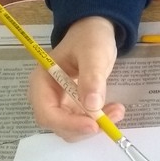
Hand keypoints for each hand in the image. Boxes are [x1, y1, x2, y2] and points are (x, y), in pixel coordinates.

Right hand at [28, 17, 124, 141]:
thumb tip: (92, 105)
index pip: (47, 113)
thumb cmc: (90, 38)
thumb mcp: (94, 53)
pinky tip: (114, 110)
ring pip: (72, 128)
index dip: (68, 124)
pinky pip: (83, 122)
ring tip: (118, 111)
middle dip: (84, 127)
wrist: (95, 32)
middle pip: (58, 125)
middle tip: (112, 118)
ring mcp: (59, 102)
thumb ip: (92, 77)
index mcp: (41, 82)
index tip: (93, 125)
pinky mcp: (73, 106)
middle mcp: (46, 96)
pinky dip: (98, 121)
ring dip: (94, 126)